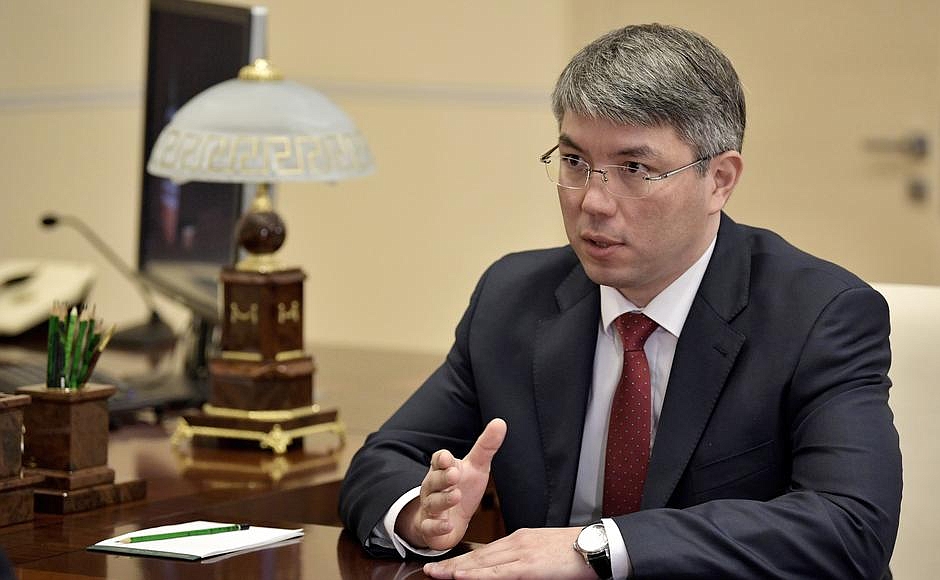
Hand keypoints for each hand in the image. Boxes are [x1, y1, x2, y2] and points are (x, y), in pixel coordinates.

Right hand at [396, 418, 506, 550]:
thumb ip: (486, 446)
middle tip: (454, 475)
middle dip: (443, 477)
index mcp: (443, 469)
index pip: (439, 460)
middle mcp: (434, 487)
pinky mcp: (430, 527)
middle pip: (434, 480)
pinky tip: (447, 525)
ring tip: (456, 496)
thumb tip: (500, 422)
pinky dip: (437, 526)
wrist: (448, 520)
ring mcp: (431, 507)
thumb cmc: (463, 488)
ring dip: (443, 499)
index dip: (442, 459)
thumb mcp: (476, 467)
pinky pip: (430, 527)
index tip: (449, 458)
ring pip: (433, 502)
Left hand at [422, 527, 594, 578]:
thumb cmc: (575, 552)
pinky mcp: (529, 566)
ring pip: (482, 563)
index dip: (462, 559)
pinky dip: (477, 574)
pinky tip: (461, 577)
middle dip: (452, 564)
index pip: (485, 552)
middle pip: (478, 556)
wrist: (598, 546)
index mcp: (519, 540)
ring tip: (436, 574)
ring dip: (457, 570)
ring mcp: (521, 553)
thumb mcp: (544, 552)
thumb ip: (524, 560)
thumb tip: (511, 571)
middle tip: (428, 570)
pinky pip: (498, 572)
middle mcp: (516, 543)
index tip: (445, 565)